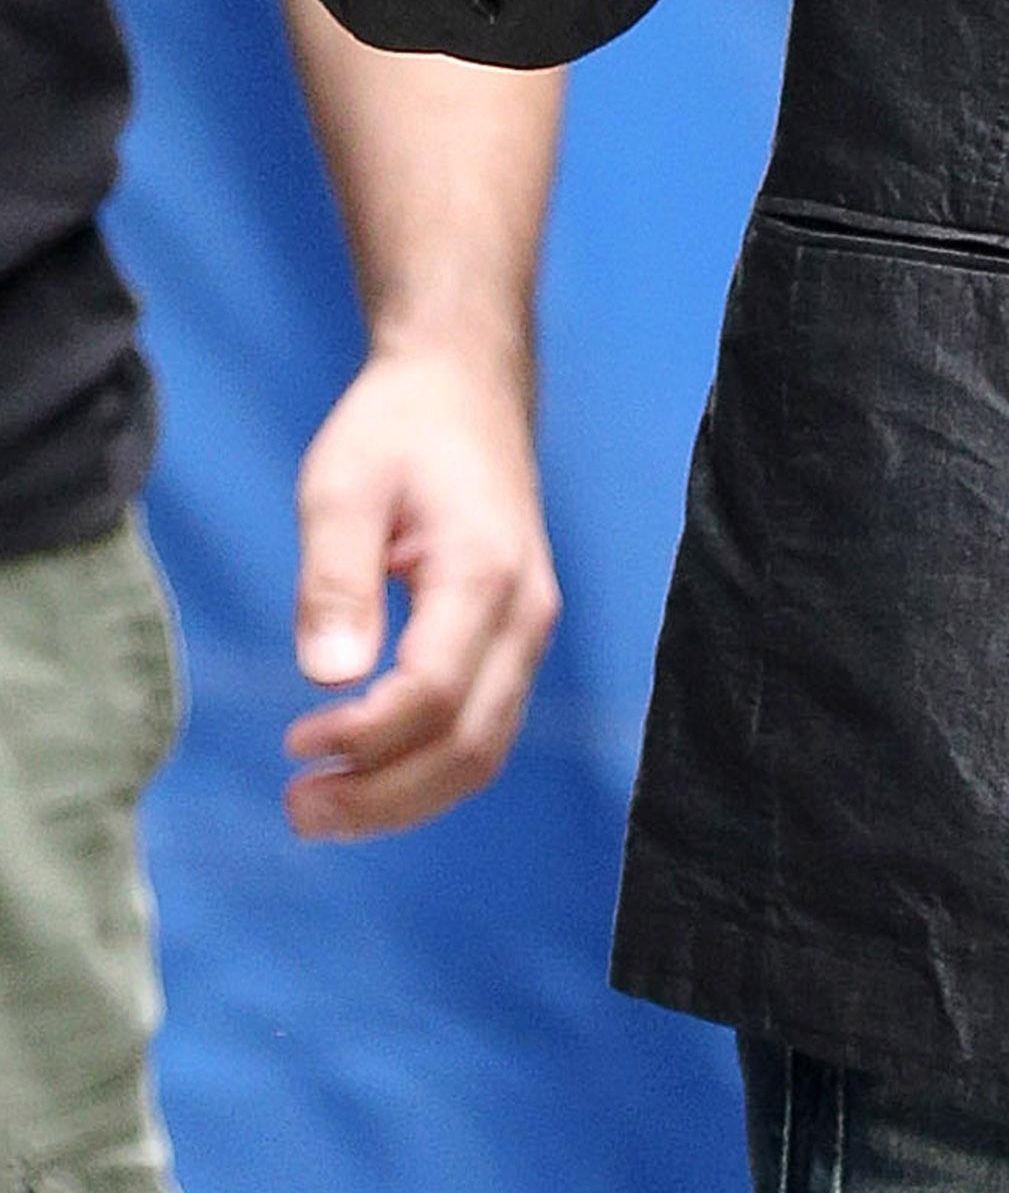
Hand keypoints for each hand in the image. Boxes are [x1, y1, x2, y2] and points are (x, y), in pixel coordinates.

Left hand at [281, 338, 560, 837]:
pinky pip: (484, 729)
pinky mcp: (517, 637)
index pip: (431, 694)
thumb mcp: (343, 486)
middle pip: (470, 747)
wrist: (465, 384)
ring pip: (484, 751)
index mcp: (484, 572)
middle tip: (297, 808)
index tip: (293, 742)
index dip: (363, 739)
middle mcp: (525, 613)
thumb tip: (328, 679)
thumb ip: (335, 579)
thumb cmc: (399, 428)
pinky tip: (365, 771)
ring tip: (321, 806)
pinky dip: (426, 770)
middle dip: (382, 798)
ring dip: (404, 798)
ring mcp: (530, 628)